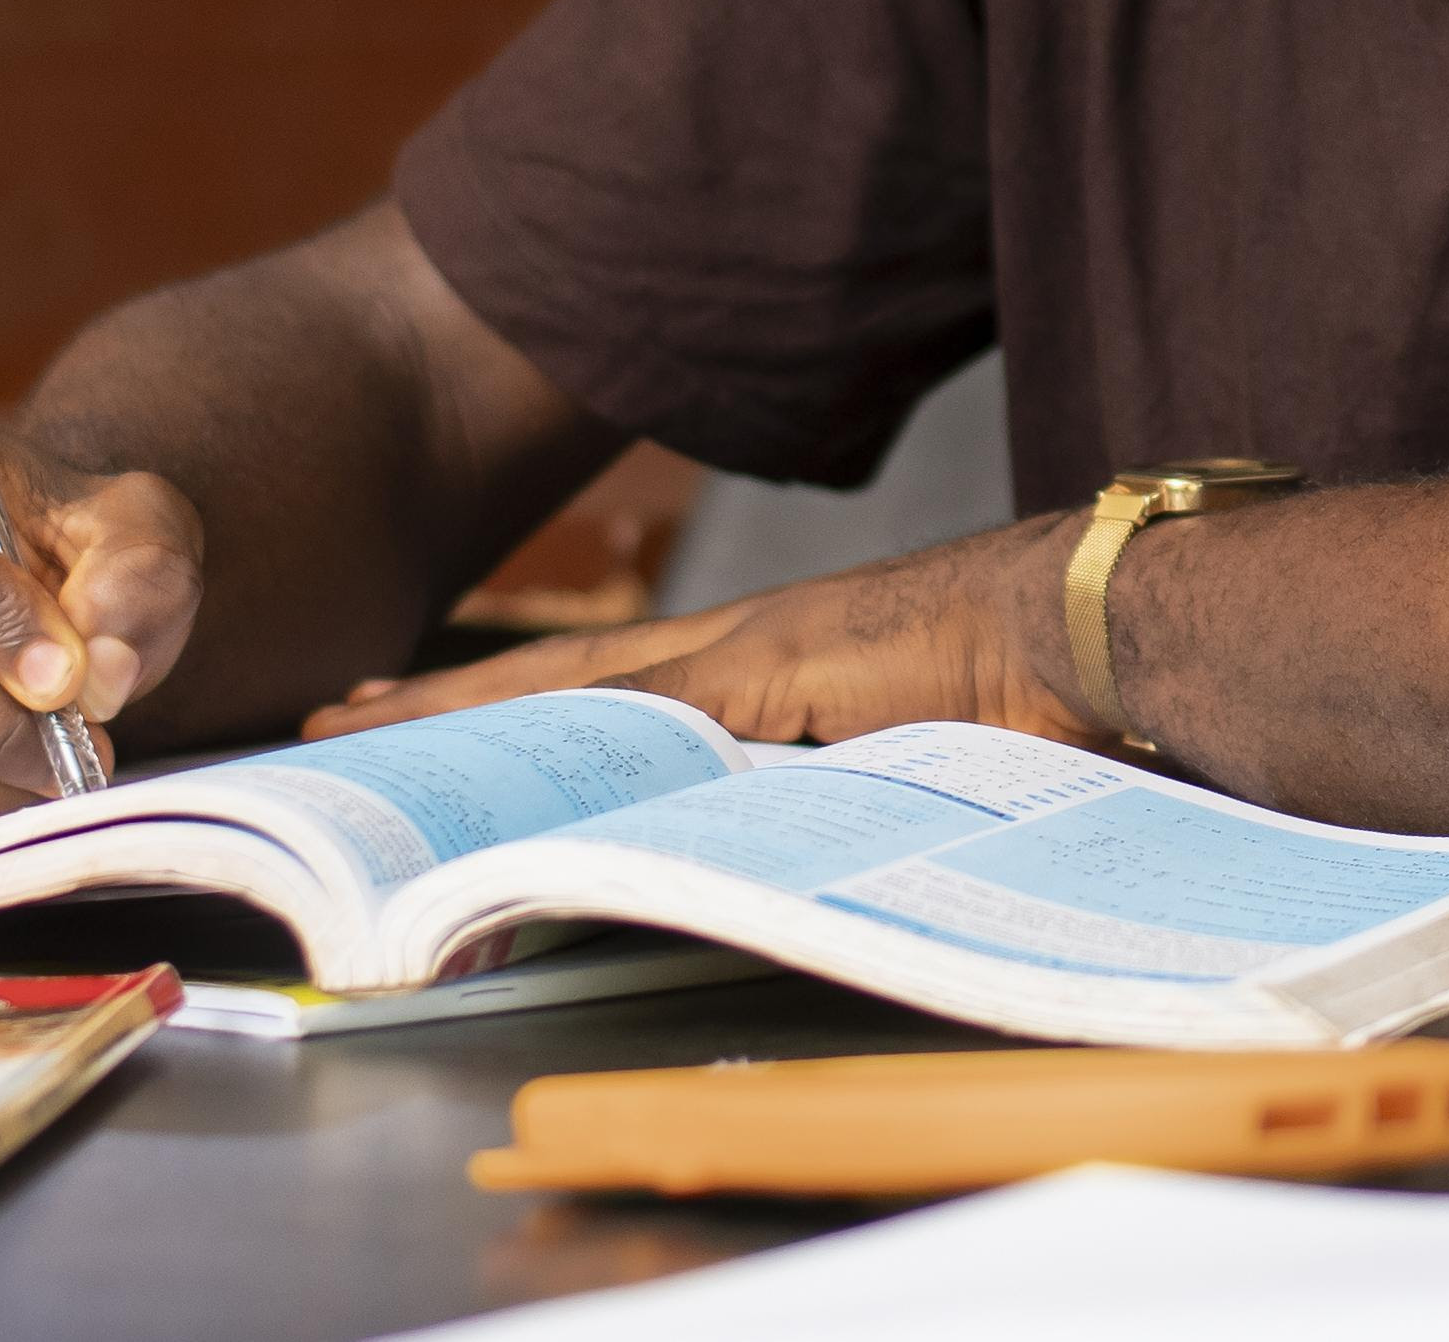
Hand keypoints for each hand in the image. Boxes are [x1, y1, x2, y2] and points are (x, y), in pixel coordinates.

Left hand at [301, 514, 1113, 750]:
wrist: (1100, 614)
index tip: (448, 702)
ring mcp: (753, 650)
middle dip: (456, 700)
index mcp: (791, 654)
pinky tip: (476, 760)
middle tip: (348, 715)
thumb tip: (790, 834)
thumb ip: (848, 773)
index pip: (631, 677)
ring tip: (364, 730)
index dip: (535, 694)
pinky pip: (626, 712)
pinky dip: (540, 732)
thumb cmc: (1050, 675)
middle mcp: (752, 639)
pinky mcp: (766, 674)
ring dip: (467, 714)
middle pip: (570, 674)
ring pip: (573, 685)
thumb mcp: (925, 738)